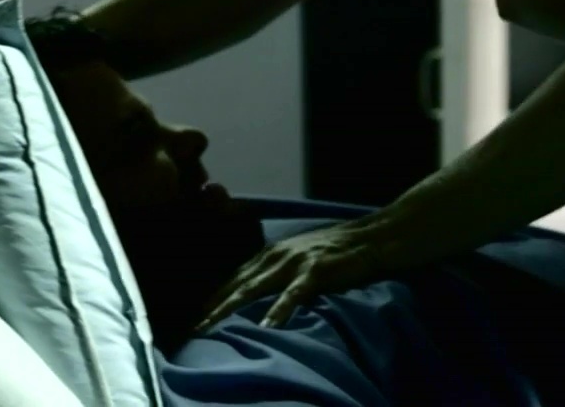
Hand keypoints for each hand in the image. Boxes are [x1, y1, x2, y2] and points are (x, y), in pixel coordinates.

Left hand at [196, 223, 384, 331]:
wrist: (369, 238)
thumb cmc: (334, 252)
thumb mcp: (298, 258)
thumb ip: (278, 273)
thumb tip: (259, 295)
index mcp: (270, 254)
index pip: (234, 277)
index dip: (215, 296)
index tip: (197, 316)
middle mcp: (275, 256)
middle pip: (236, 284)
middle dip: (214, 306)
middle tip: (195, 327)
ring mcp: (293, 262)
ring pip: (254, 288)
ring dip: (230, 308)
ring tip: (214, 326)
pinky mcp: (315, 271)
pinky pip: (292, 294)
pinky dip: (277, 310)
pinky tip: (266, 326)